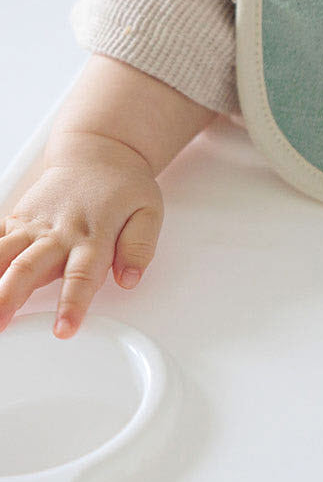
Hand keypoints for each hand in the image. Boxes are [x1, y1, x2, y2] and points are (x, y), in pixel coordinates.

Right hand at [0, 132, 163, 337]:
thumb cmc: (123, 185)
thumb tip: (131, 278)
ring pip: (3, 254)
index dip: (72, 303)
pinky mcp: (18, 219)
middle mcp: (60, 232)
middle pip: (30, 268)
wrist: (99, 154)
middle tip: (1, 324)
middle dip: (11, 298)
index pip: (83, 275)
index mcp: (94, 235)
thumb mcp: (148, 210)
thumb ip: (140, 246)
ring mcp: (35, 225)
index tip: (64, 327)